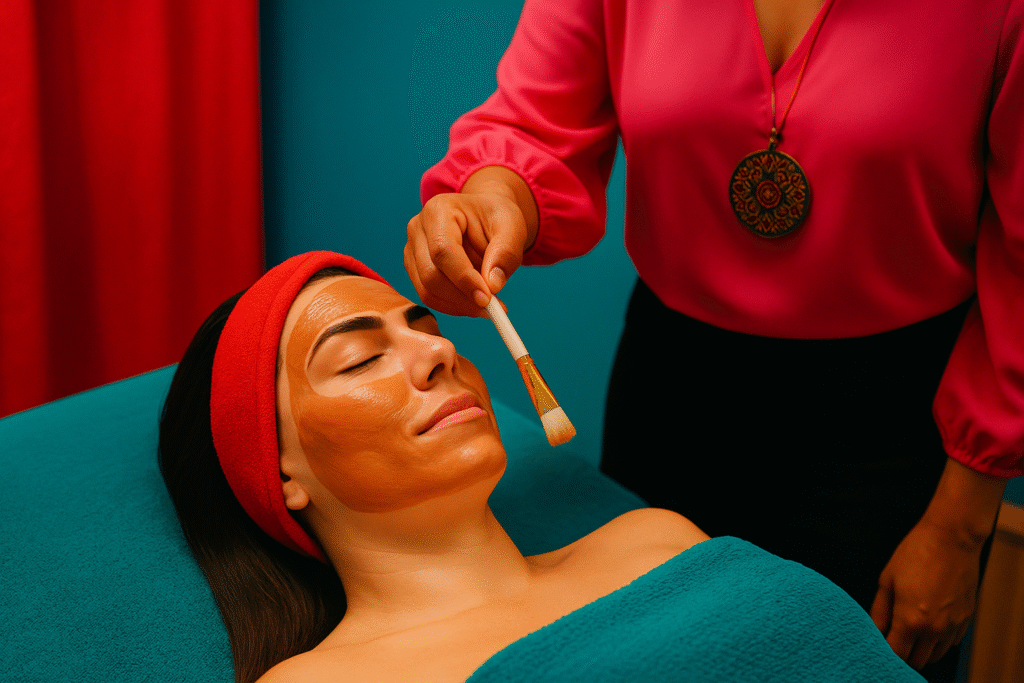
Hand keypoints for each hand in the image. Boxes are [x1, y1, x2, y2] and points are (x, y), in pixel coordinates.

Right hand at [405, 190, 528, 317]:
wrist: (483, 217)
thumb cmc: (495, 218)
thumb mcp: (512, 227)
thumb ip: (505, 253)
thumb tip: (492, 286)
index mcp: (438, 211)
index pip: (443, 251)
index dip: (463, 278)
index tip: (487, 298)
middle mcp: (417, 229)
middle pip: (430, 274)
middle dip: (462, 297)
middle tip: (493, 309)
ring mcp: (412, 251)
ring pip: (426, 290)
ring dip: (458, 306)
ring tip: (488, 307)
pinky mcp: (415, 269)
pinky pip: (429, 296)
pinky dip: (453, 306)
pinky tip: (474, 304)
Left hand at [869, 520, 980, 668]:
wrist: (951, 538)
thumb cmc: (915, 554)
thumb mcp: (887, 580)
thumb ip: (879, 611)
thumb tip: (874, 630)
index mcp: (910, 620)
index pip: (896, 654)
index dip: (885, 651)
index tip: (880, 642)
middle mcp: (934, 629)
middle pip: (917, 661)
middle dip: (903, 653)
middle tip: (894, 636)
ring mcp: (953, 626)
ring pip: (935, 655)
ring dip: (921, 649)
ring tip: (911, 630)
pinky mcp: (966, 619)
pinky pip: (950, 643)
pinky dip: (938, 640)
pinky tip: (929, 623)